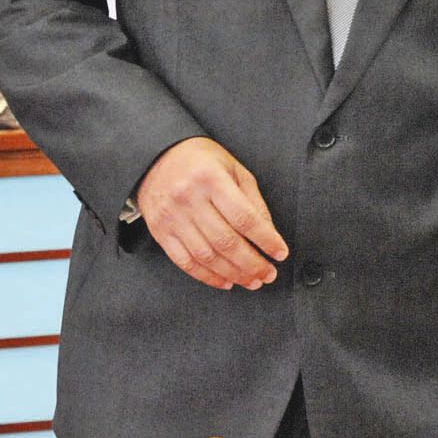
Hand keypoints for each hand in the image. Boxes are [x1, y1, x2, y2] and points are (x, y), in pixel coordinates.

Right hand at [137, 137, 287, 289]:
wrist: (156, 156)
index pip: (244, 218)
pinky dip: (207, 276)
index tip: (280, 253)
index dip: (266, 239)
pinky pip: (185, 261)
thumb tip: (269, 234)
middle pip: (226, 242)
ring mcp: (172, 217)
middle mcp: (189, 199)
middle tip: (269, 274)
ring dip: (233, 274)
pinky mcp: (160, 231)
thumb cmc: (202, 161)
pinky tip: (226, 281)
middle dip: (252, 264)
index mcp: (211, 179)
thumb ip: (252, 200)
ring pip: (207, 256)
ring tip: (252, 281)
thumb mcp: (233, 169)